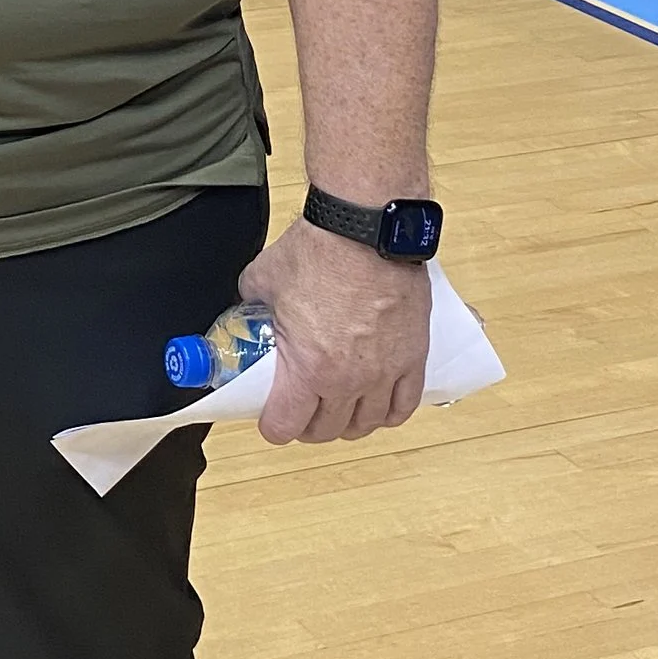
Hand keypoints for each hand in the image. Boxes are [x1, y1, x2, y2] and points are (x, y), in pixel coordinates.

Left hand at [239, 218, 430, 445]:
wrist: (366, 228)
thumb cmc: (319, 252)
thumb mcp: (262, 281)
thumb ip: (251, 306)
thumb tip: (244, 310)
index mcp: (308, 368)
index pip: (285, 427)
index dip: (272, 426)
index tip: (270, 418)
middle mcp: (349, 380)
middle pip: (327, 430)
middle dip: (308, 426)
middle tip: (301, 411)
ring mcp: (385, 372)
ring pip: (367, 424)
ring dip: (348, 423)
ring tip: (338, 410)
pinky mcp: (414, 357)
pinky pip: (404, 405)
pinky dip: (389, 412)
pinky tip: (378, 405)